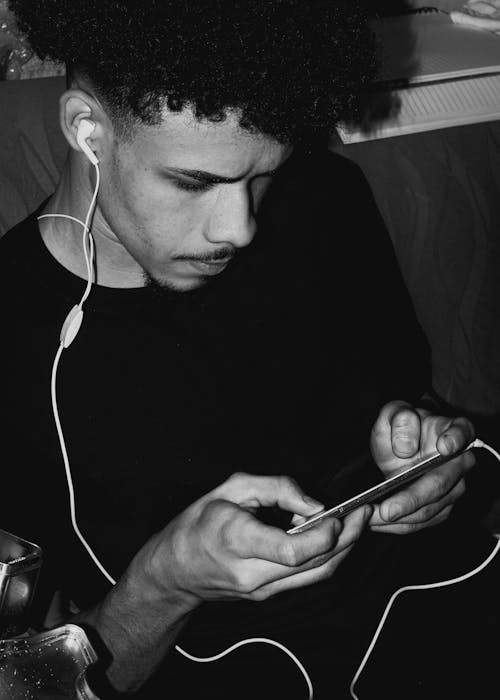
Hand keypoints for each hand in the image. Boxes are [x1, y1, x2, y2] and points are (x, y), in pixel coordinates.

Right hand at [144, 472, 370, 606]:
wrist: (172, 572)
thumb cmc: (196, 524)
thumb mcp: (230, 489)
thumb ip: (275, 488)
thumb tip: (312, 504)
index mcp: (237, 541)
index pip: (291, 551)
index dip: (322, 535)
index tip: (335, 514)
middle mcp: (252, 573)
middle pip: (315, 564)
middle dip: (347, 538)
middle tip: (364, 511)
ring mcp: (262, 590)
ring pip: (317, 576)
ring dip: (344, 550)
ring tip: (357, 522)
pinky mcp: (268, 595)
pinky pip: (307, 579)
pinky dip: (326, 557)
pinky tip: (333, 536)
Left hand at [368, 401, 474, 533]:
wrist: (402, 448)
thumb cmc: (402, 429)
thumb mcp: (394, 413)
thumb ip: (399, 420)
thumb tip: (406, 448)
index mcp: (454, 430)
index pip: (462, 432)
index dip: (454, 440)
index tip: (444, 447)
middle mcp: (460, 461)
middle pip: (440, 483)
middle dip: (412, 499)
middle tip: (387, 510)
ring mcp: (455, 487)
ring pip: (431, 509)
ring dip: (402, 518)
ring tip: (373, 519)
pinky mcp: (443, 507)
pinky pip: (423, 522)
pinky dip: (400, 525)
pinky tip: (377, 523)